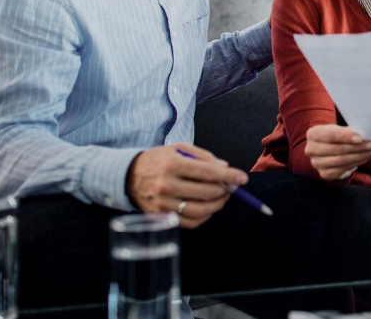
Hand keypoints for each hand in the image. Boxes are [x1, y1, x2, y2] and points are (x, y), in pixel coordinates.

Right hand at [126, 143, 245, 227]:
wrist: (128, 176)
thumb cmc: (158, 160)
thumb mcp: (178, 148)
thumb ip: (203, 156)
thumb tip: (224, 166)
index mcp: (172, 164)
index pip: (207, 172)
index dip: (228, 176)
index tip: (243, 178)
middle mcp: (166, 185)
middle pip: (206, 192)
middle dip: (225, 190)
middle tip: (231, 187)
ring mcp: (162, 203)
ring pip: (200, 210)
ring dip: (217, 205)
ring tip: (222, 197)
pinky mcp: (160, 216)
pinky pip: (189, 222)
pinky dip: (204, 217)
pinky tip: (208, 207)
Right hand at [304, 124, 370, 180]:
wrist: (327, 150)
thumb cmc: (335, 136)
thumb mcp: (339, 129)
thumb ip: (348, 131)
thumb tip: (363, 133)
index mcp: (313, 134)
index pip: (330, 136)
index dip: (346, 137)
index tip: (361, 138)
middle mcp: (311, 150)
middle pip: (337, 150)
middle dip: (357, 148)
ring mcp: (316, 164)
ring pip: (342, 161)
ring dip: (360, 156)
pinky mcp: (324, 174)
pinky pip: (343, 169)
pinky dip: (357, 163)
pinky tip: (366, 157)